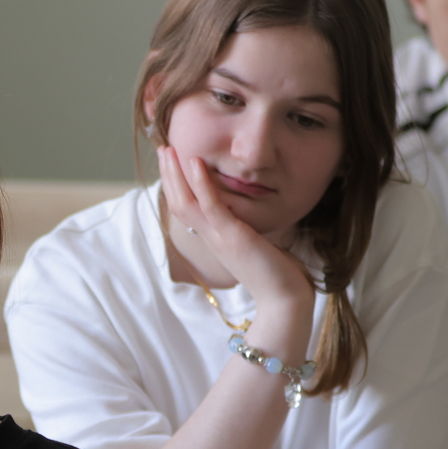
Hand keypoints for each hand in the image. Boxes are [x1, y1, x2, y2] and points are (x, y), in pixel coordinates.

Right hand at [159, 146, 312, 313]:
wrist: (284, 300)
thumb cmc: (277, 275)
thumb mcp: (257, 245)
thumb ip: (248, 229)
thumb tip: (253, 216)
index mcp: (215, 239)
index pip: (188, 208)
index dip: (177, 185)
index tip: (174, 163)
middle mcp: (211, 238)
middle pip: (178, 202)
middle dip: (169, 174)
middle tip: (163, 148)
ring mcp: (218, 238)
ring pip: (185, 202)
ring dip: (175, 174)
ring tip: (168, 149)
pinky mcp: (232, 236)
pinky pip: (210, 206)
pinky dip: (201, 183)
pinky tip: (196, 162)